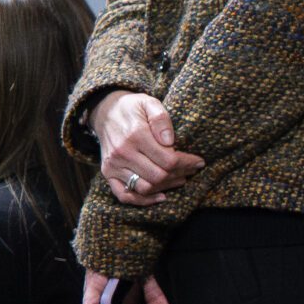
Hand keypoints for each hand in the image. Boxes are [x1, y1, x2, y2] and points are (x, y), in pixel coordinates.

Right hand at [91, 90, 202, 204]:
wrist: (105, 112)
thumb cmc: (133, 108)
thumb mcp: (149, 103)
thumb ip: (161, 119)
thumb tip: (170, 141)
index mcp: (135, 135)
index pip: (168, 159)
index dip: (187, 163)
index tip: (198, 161)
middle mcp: (123, 153)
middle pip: (159, 175)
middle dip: (180, 174)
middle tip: (191, 170)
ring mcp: (113, 165)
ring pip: (145, 187)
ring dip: (166, 187)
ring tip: (180, 179)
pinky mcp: (108, 173)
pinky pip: (124, 195)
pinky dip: (143, 200)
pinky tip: (161, 196)